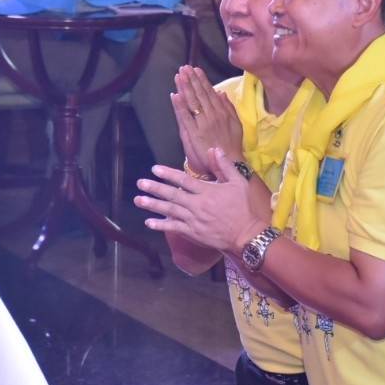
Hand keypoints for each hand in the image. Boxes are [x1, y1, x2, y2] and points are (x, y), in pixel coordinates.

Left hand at [135, 150, 266, 255]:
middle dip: (155, 188)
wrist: (245, 235)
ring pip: (170, 211)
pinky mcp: (193, 233)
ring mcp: (193, 220)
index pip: (184, 180)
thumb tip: (214, 149)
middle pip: (172, 195)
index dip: (168, 174)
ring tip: (138, 200)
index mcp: (207, 191)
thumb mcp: (238, 183)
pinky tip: (148, 222)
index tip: (154, 169)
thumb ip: (224, 166)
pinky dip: (161, 225)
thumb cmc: (242, 207)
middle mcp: (197, 205)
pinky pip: (174, 228)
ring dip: (153, 205)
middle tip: (140, 183)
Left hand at [174, 66, 243, 173]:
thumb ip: (229, 107)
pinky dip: (180, 106)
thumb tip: (221, 93)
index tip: (195, 69)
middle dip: (191, 80)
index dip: (201, 80)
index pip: (209, 92)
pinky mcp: (194, 133)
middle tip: (184, 68)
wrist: (228, 163)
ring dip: (185, 88)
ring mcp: (202, 124)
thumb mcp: (236, 124)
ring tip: (179, 76)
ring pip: (192, 102)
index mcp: (221, 112)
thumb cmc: (231, 144)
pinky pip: (185, 117)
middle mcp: (212, 115)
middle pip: (199, 94)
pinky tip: (175, 95)